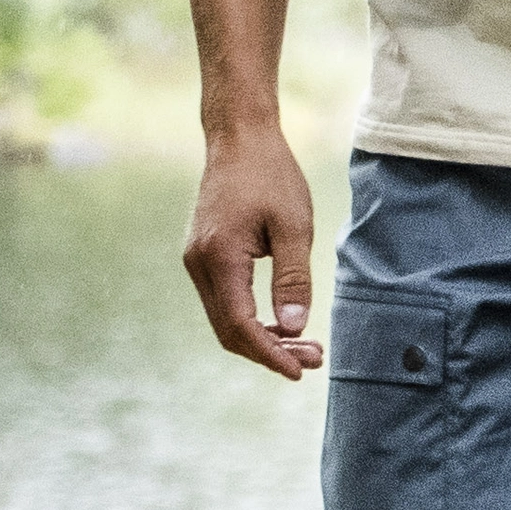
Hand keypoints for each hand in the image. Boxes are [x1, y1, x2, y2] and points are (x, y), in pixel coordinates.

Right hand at [183, 125, 325, 379]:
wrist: (239, 138)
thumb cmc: (271, 175)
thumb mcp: (294, 225)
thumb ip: (292, 279)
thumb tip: (293, 328)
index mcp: (219, 258)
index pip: (240, 326)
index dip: (270, 355)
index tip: (300, 371)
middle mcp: (199, 264)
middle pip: (228, 331)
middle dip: (269, 352)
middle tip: (314, 358)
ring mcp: (196, 261)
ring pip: (224, 320)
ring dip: (261, 339)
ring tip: (305, 345)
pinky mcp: (203, 257)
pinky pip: (223, 302)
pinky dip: (250, 319)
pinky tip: (281, 322)